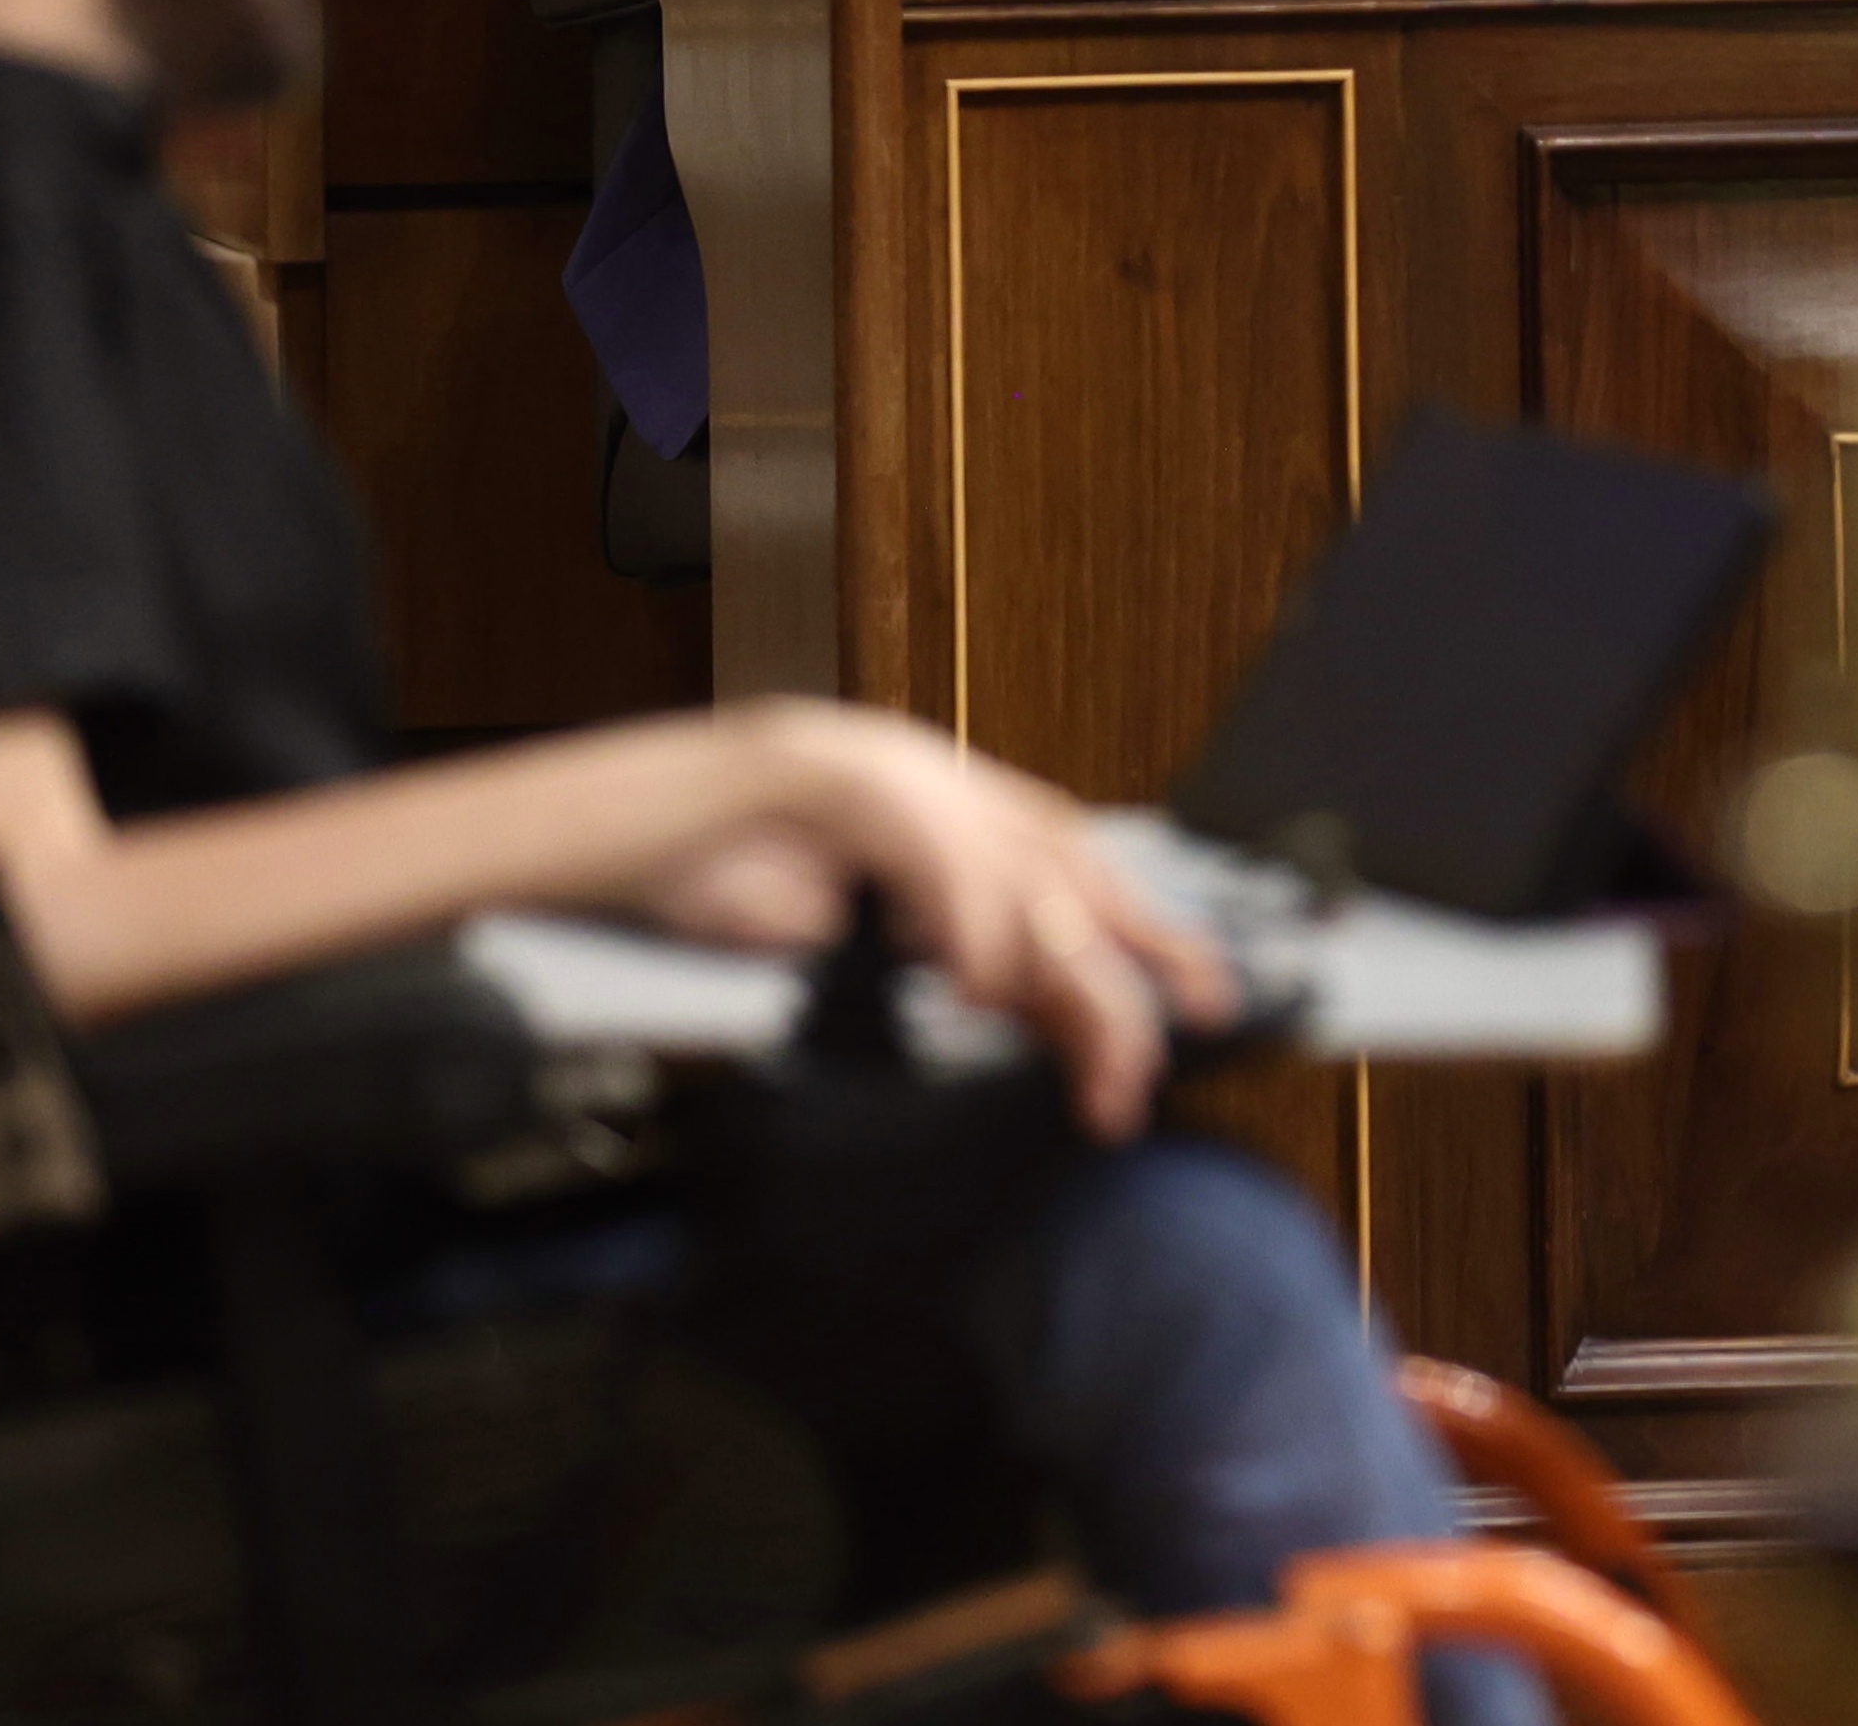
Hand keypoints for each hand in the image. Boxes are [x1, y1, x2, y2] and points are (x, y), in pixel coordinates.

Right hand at [688, 705, 1234, 1136]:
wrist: (647, 814)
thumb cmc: (749, 869)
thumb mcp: (872, 919)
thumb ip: (956, 941)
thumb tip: (1032, 1006)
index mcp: (965, 810)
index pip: (1085, 871)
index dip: (1152, 932)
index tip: (1211, 1001)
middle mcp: (956, 791)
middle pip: (1080, 887)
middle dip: (1136, 980)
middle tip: (1153, 1073)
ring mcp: (914, 784)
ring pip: (1035, 891)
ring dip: (1072, 993)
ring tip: (1097, 1074)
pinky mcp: (863, 790)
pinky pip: (949, 870)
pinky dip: (975, 933)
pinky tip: (978, 992)